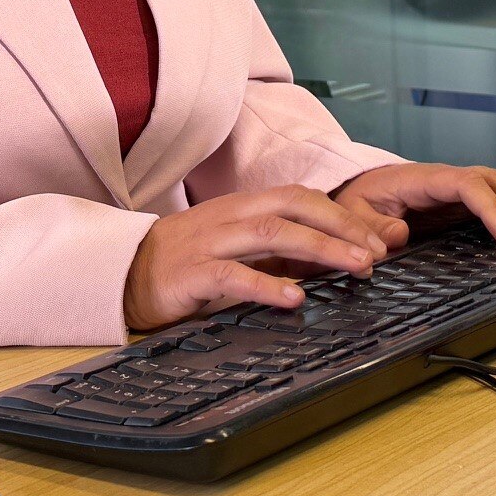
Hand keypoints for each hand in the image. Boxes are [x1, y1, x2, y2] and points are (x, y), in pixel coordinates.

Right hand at [124, 185, 392, 328]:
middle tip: (377, 253)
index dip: (341, 214)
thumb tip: (331, 259)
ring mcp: (208, 242)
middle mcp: (228, 217)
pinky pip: (233, 275)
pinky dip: (267, 285)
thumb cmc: (183, 264)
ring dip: (319, 248)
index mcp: (241, 207)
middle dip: (341, 227)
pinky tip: (295, 298)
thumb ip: (276, 252)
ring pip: (271, 233)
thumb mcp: (235, 251)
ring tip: (354, 267)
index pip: (300, 197)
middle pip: (293, 207)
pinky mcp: (189, 274)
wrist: (118, 275)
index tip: (377, 238)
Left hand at [330, 156, 495, 250]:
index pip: (467, 188)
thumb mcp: (352, 214)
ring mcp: (458, 187)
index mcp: (422, 178)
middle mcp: (447, 178)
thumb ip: (371, 225)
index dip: (492, 213)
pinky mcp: (463, 200)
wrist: (347, 193)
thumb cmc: (351, 203)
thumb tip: (396, 235)